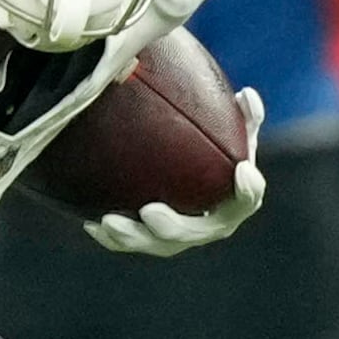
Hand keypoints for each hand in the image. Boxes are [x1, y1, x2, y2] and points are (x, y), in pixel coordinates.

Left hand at [88, 87, 267, 256]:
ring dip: (134, 237)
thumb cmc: (209, 150)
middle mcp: (210, 225)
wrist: (184, 177)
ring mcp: (180, 237)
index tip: (240, 169)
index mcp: (234, 201)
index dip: (248, 190)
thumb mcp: (227, 131)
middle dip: (174, 226)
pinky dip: (112, 239)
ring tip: (108, 221)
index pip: (248, 200)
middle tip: (149, 210)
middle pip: (196, 232)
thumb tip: (246, 94)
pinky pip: (131, 244)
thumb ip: (241, 115)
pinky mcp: (151, 240)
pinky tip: (90, 224)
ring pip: (160, 244)